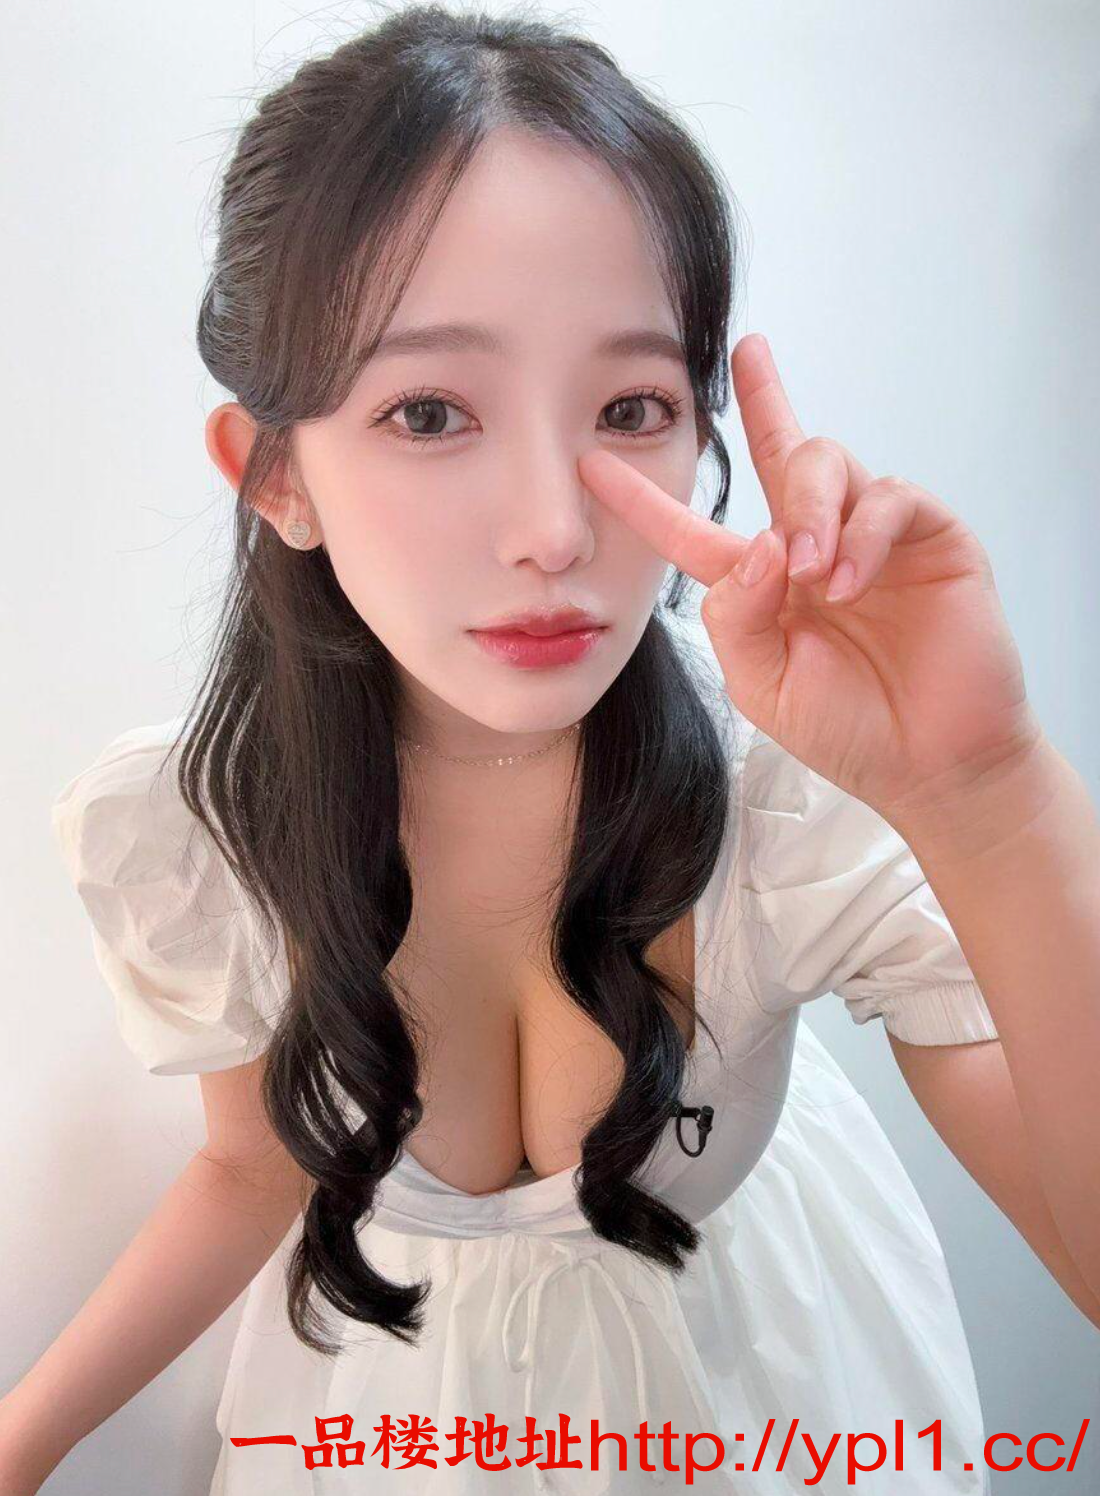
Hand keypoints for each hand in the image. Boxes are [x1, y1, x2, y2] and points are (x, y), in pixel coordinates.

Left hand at [577, 333, 1044, 822]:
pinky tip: (848, 580)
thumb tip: (760, 543)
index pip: (691, 531)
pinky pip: (889, 497)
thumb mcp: (763, 685)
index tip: (593, 463)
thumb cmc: (847, 729)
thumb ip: (739, 619)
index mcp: (761, 585)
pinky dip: (862, 532)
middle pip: (780, 450)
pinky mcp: (931, 539)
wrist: (932, 764)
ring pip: (827, 464)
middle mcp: (813, 547)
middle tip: (749, 355)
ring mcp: (871, 538)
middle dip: (764, 395)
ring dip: (810, 509)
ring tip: (811, 571)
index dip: (644, 500)